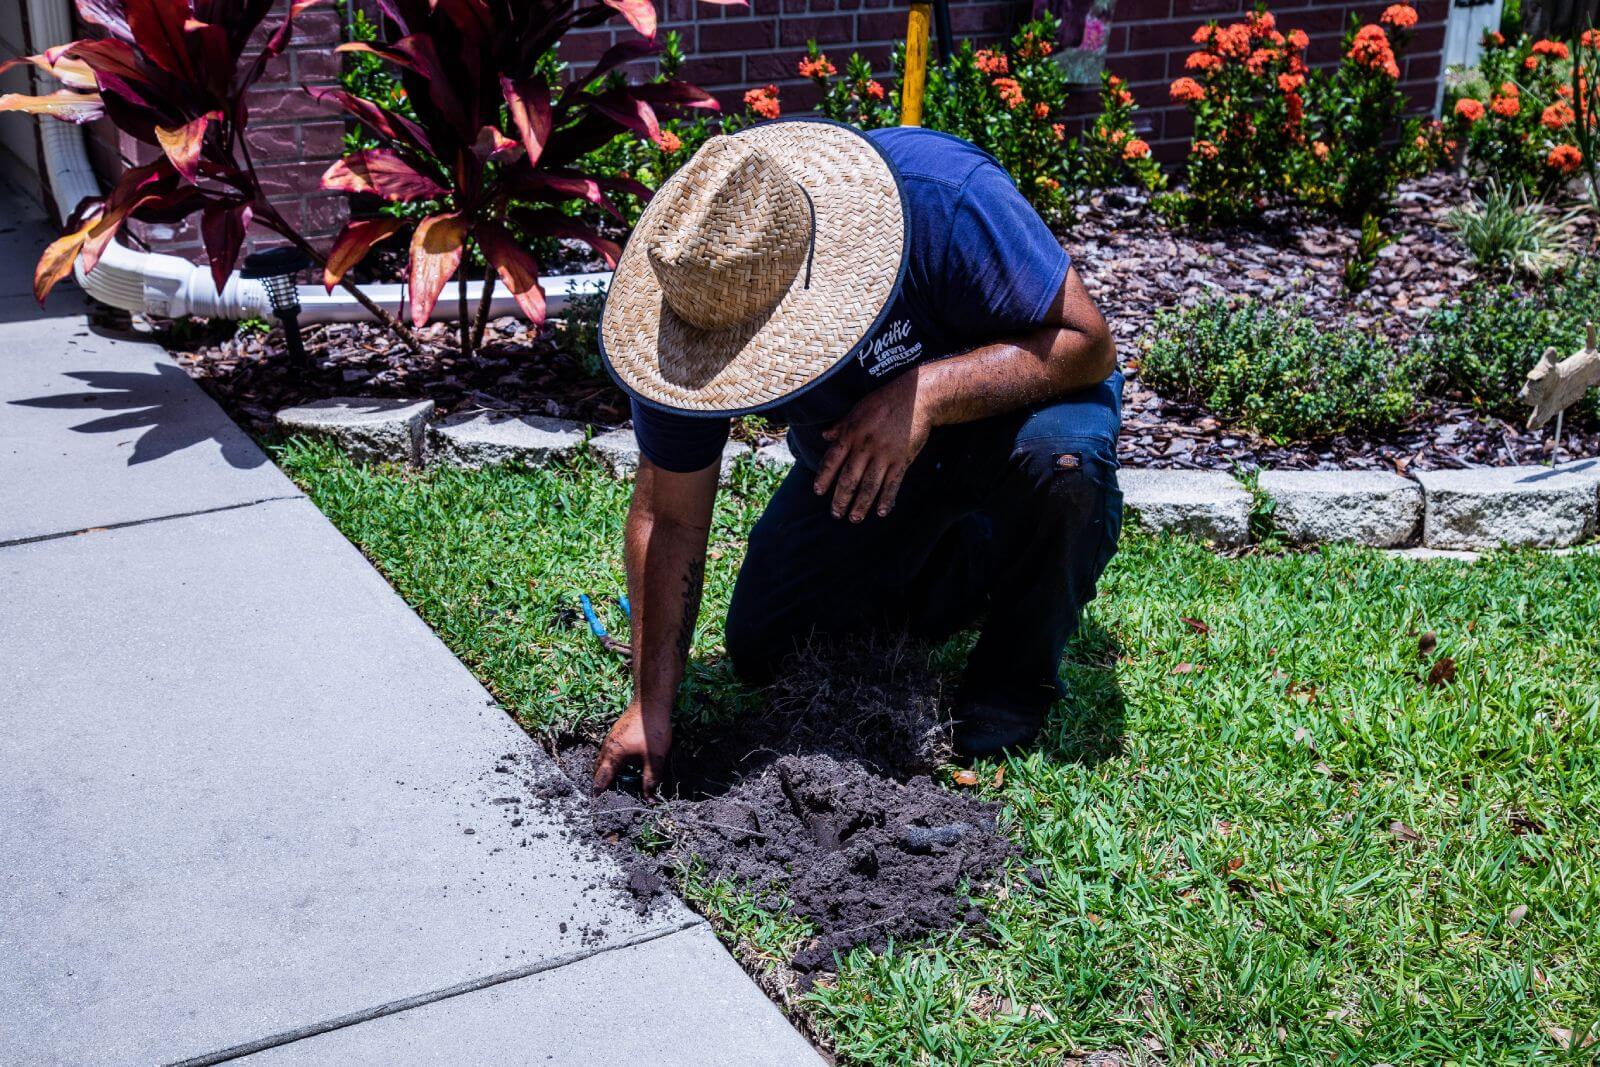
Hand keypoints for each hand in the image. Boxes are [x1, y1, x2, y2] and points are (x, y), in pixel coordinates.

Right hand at [592, 701, 671, 795]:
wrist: (651, 703)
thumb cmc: (652, 731)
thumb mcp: (655, 759)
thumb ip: (650, 779)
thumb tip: (649, 799)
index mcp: (613, 756)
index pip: (601, 779)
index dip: (599, 792)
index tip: (597, 803)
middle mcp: (607, 747)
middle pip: (598, 770)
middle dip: (602, 782)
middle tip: (610, 795)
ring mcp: (610, 739)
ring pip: (603, 759)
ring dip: (607, 771)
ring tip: (618, 782)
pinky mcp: (616, 733)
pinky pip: (608, 751)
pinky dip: (612, 761)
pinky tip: (624, 763)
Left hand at [813, 370, 932, 521]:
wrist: (916, 397)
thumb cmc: (885, 401)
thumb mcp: (858, 409)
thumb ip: (841, 426)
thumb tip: (825, 436)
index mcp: (851, 434)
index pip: (832, 460)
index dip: (824, 478)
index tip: (818, 492)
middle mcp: (865, 446)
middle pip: (849, 478)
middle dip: (841, 499)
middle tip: (835, 514)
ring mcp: (884, 454)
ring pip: (869, 485)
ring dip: (861, 504)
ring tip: (854, 518)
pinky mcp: (902, 459)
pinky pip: (892, 483)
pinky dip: (887, 499)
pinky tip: (881, 511)